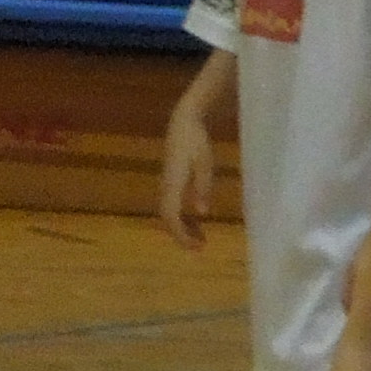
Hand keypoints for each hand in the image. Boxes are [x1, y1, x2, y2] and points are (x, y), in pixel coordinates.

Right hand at [158, 108, 217, 249]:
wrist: (184, 122)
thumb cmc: (196, 140)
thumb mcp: (205, 162)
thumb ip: (203, 187)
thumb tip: (202, 213)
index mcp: (172, 183)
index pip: (170, 215)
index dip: (181, 233)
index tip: (196, 246)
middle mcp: (165, 186)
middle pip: (168, 217)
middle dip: (182, 235)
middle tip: (200, 248)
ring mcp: (167, 183)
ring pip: (170, 212)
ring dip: (184, 227)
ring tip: (201, 239)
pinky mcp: (171, 181)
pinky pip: (174, 204)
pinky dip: (184, 216)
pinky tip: (198, 220)